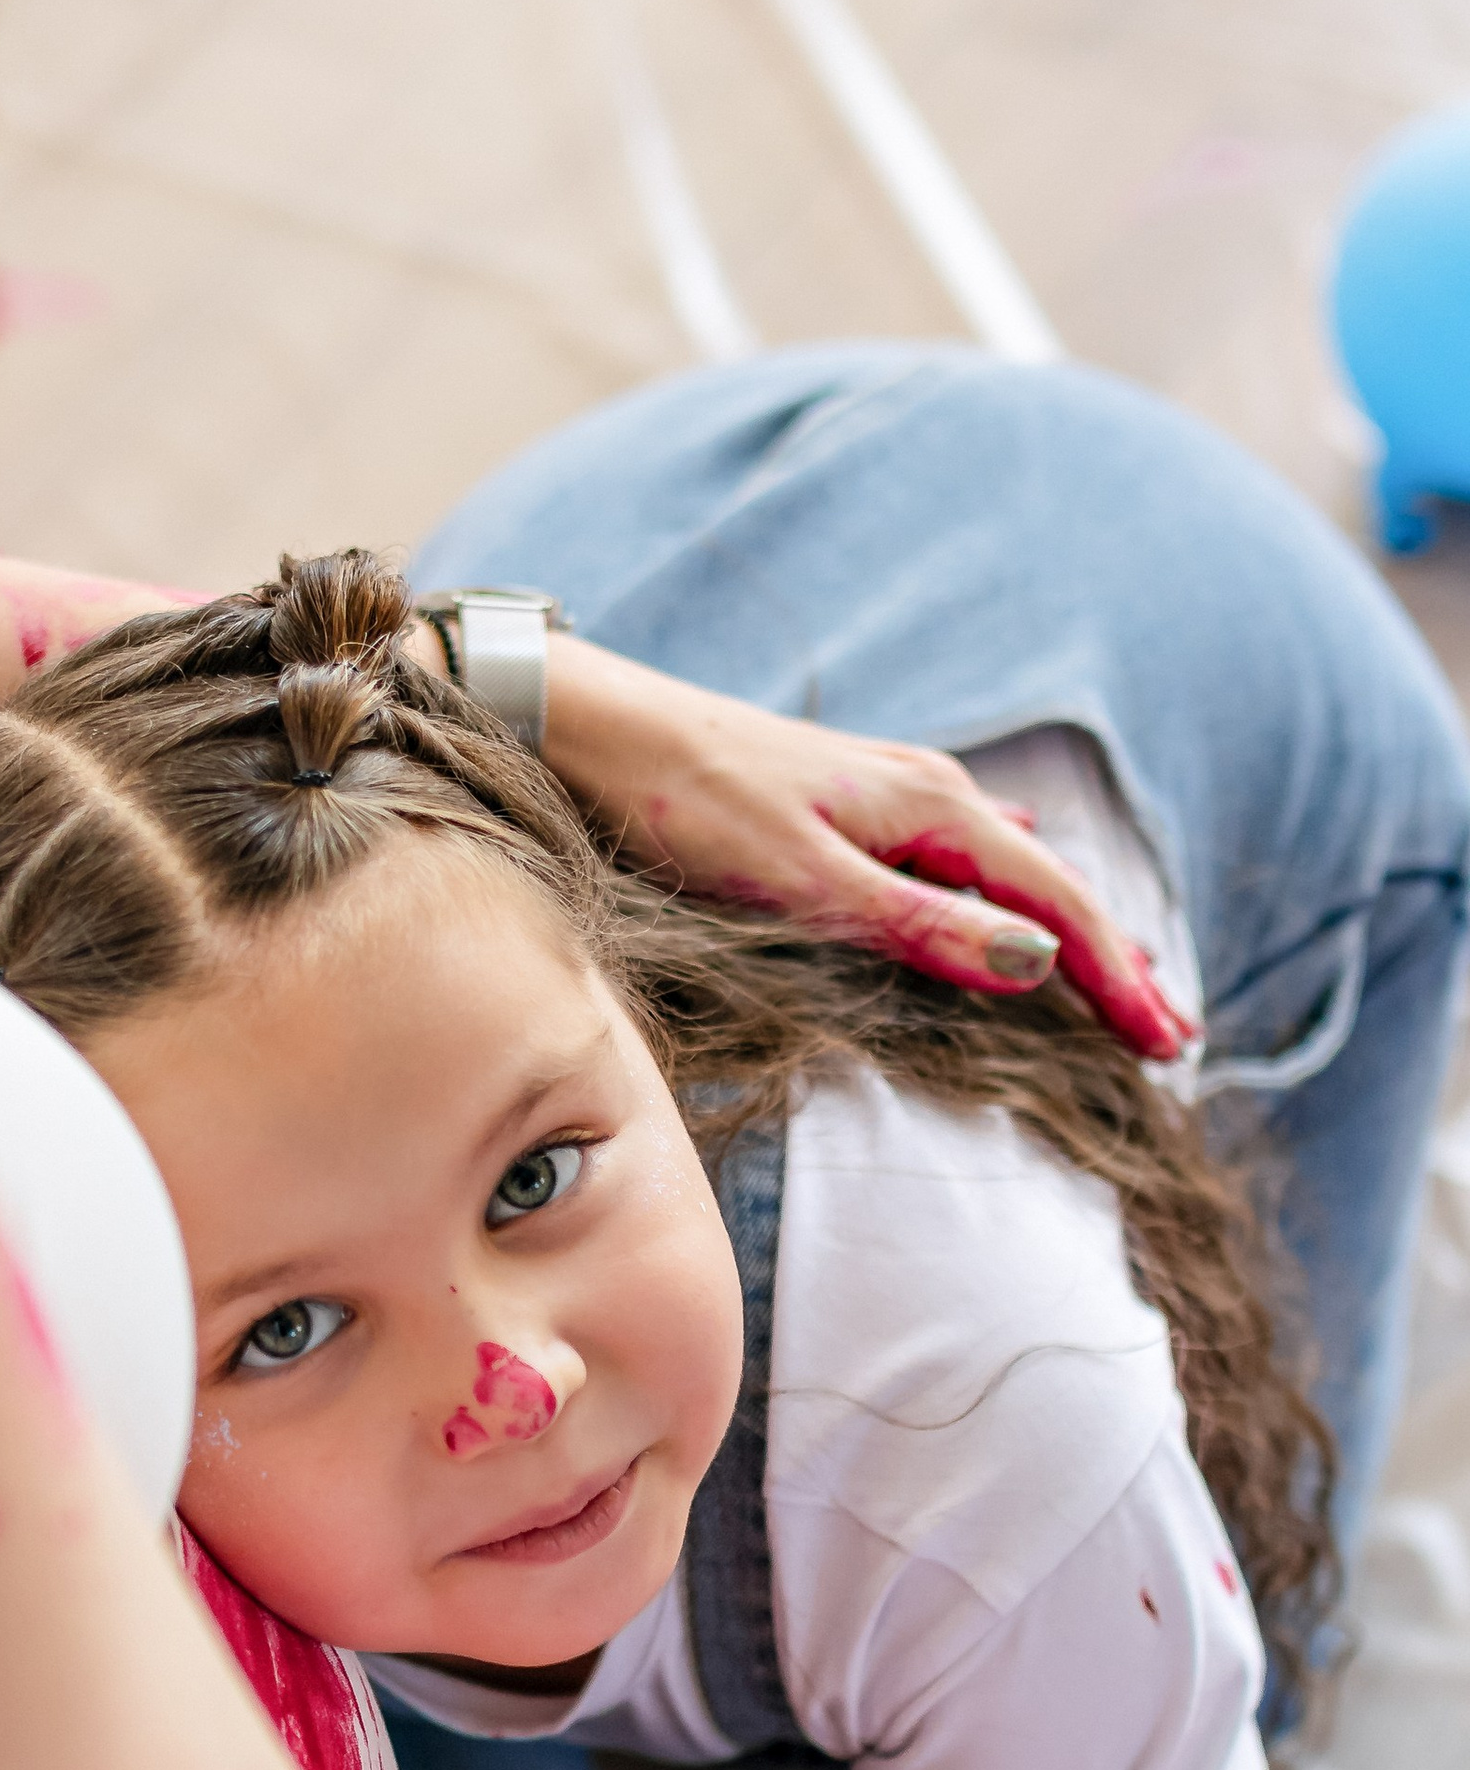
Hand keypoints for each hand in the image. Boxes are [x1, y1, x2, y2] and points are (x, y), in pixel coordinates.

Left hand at [528, 640, 1196, 1064]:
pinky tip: (1012, 899)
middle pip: (1051, 890)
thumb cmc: (685, 802)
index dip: (1116, 978)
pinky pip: (964, 859)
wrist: (596, 725)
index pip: (1057, 907)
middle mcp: (931, 793)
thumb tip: (1034, 965)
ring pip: (1012, 873)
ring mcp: (891, 796)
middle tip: (1173, 1035)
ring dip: (1070, 933)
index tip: (1164, 1044)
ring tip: (1119, 984)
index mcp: (935, 809)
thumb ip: (918, 927)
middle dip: (1116, 963)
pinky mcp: (850, 808)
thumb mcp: (803, 883)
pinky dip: (1008, 897)